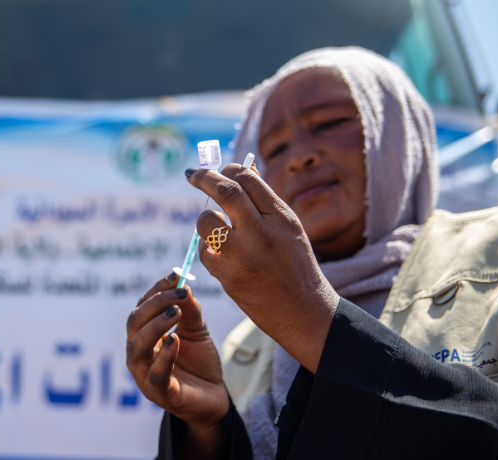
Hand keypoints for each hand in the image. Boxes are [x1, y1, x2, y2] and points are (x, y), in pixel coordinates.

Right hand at [126, 274, 227, 459]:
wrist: (214, 396)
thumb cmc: (199, 362)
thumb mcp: (197, 330)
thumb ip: (189, 310)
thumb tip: (184, 285)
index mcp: (144, 334)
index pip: (142, 306)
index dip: (157, 289)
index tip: (176, 274)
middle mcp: (138, 352)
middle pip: (135, 323)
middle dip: (155, 304)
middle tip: (179, 294)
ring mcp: (144, 374)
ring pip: (137, 347)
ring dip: (155, 326)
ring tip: (175, 313)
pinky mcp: (159, 393)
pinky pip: (155, 375)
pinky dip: (164, 356)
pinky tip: (176, 341)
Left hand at [187, 164, 339, 371]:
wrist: (303, 312)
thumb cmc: (296, 266)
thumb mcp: (290, 229)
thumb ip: (266, 202)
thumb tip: (243, 169)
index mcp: (282, 218)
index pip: (248, 179)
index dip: (230, 169)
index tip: (220, 170)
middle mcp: (262, 233)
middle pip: (225, 191)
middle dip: (204, 177)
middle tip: (193, 174)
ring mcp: (243, 256)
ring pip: (206, 221)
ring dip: (205, 218)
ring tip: (214, 225)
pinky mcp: (229, 277)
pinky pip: (205, 251)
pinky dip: (207, 247)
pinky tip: (219, 252)